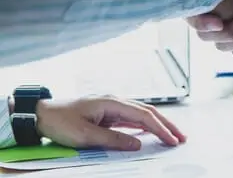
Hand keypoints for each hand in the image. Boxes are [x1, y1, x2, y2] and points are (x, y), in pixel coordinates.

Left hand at [35, 96, 185, 149]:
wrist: (40, 114)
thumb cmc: (59, 121)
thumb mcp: (85, 135)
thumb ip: (113, 140)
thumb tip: (137, 143)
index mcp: (112, 102)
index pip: (144, 116)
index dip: (161, 129)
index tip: (172, 140)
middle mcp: (115, 101)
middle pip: (148, 112)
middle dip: (167, 124)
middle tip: (181, 137)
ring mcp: (111, 106)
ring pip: (142, 114)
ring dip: (158, 124)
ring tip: (172, 134)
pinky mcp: (107, 113)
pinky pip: (131, 119)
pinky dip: (145, 125)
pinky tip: (151, 131)